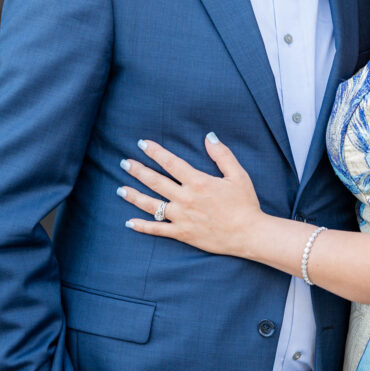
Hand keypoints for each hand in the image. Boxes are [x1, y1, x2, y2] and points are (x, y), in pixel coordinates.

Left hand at [119, 135, 264, 256]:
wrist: (249, 234)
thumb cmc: (245, 203)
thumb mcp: (238, 174)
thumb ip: (222, 154)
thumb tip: (209, 136)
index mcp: (198, 182)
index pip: (171, 163)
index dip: (156, 152)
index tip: (143, 144)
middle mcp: (186, 199)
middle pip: (156, 182)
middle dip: (138, 170)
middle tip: (124, 162)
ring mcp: (182, 217)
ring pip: (152, 205)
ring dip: (134, 196)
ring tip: (120, 189)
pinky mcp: (183, 234)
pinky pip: (158, 230)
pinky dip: (143, 227)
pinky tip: (129, 222)